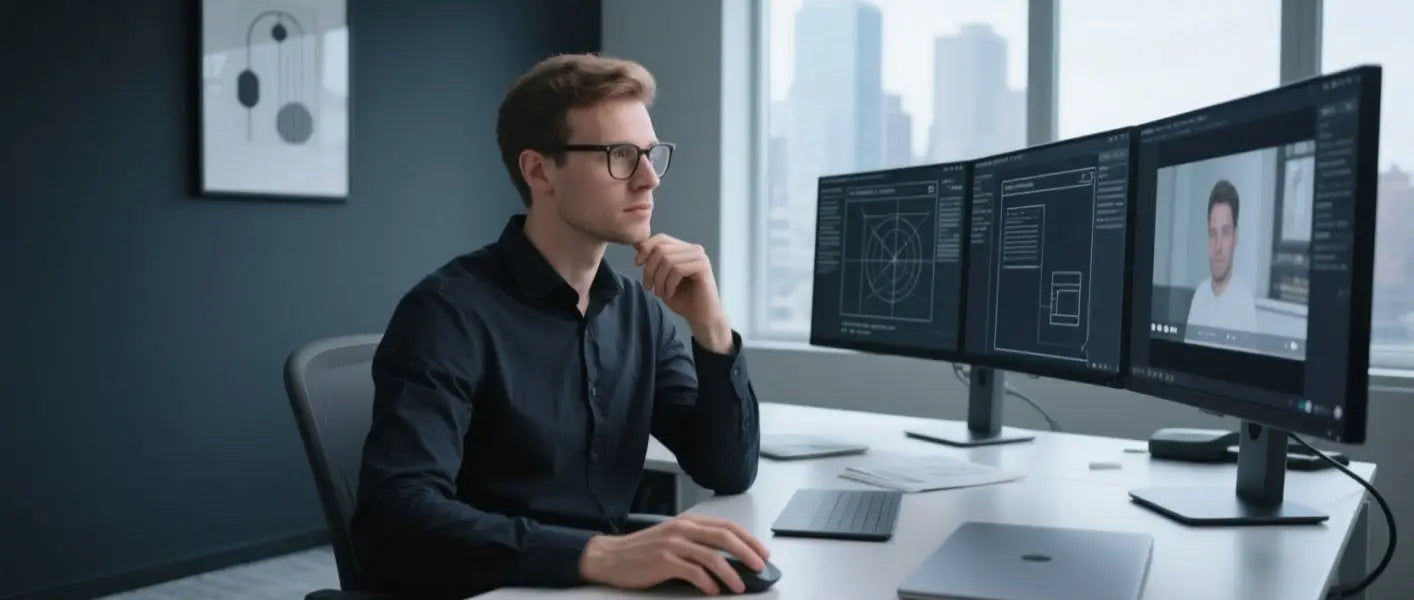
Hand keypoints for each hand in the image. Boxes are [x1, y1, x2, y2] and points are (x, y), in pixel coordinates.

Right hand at [578, 514, 770, 595]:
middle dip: (747, 552)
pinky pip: (693, 572)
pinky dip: (707, 583)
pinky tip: (713, 591)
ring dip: (730, 573)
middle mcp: (683, 529)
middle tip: (760, 567)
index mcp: (688, 522)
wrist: (610, 556)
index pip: (726, 526)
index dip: (748, 538)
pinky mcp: (664, 561)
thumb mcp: (673, 538)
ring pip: (712, 556)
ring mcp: (673, 544)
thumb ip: (697, 542)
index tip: (763, 552)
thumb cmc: (642, 551)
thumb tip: (728, 559)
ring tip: (739, 587)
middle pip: (724, 537)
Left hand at [634, 235, 732, 350]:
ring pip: (667, 260)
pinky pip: (677, 270)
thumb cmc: (682, 299)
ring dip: (659, 280)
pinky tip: (670, 294)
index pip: (661, 238)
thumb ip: (654, 261)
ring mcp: (699, 257)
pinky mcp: (703, 267)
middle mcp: (694, 249)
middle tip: (648, 287)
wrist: (702, 318)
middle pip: (661, 249)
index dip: (645, 248)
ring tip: (659, 293)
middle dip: (649, 269)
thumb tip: (638, 244)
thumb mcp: (662, 278)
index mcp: (684, 249)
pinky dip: (669, 284)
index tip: (637, 263)